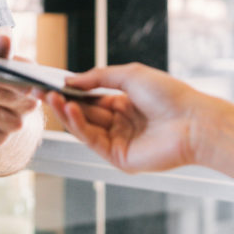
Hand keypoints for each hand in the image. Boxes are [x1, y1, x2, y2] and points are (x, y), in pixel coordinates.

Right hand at [44, 64, 209, 173]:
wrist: (193, 122)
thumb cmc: (170, 95)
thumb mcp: (130, 75)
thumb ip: (98, 77)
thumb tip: (70, 80)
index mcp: (126, 104)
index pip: (92, 98)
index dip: (71, 91)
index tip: (51, 83)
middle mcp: (121, 123)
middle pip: (85, 113)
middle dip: (63, 102)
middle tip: (40, 91)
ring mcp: (119, 141)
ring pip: (85, 127)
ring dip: (66, 112)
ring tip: (51, 97)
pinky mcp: (119, 158)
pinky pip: (92, 140)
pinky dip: (78, 125)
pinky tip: (70, 109)